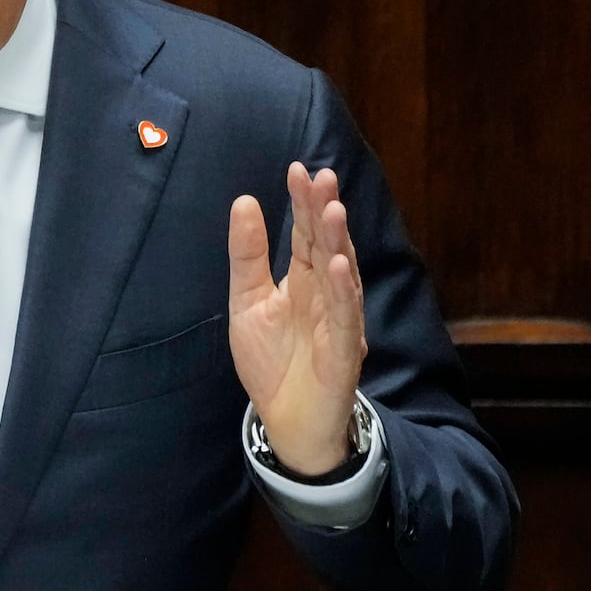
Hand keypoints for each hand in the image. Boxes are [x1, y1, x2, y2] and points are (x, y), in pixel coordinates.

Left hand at [228, 162, 366, 474]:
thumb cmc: (271, 361)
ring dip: (338, 243)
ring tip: (333, 209)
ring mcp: (339, 322)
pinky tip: (337, 266)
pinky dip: (342, 292)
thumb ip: (248, 255)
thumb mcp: (247, 301)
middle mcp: (326, 295)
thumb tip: (244, 201)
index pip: (305, 234)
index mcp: (303, 281)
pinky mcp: (343, 353)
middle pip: (327, 247)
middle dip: (324, 212)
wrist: (284, 421)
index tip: (298, 170)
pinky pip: (346, 319)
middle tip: (321, 176)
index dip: (304, 204)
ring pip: (341, 276)